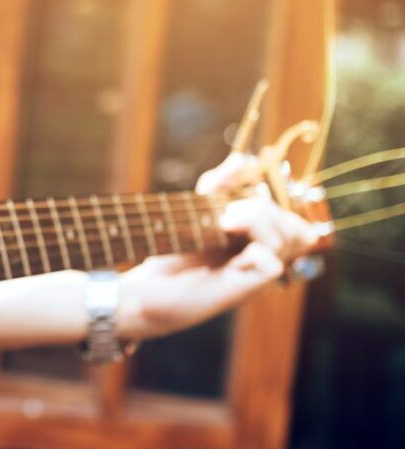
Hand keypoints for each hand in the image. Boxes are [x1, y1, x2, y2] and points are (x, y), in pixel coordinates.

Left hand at [118, 153, 317, 339]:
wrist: (150, 282)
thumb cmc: (176, 248)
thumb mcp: (201, 206)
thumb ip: (222, 183)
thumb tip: (244, 159)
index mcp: (262, 240)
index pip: (293, 215)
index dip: (271, 198)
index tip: (232, 199)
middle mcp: (266, 259)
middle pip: (298, 226)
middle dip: (264, 208)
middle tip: (226, 214)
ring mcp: (259, 275)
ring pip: (292, 238)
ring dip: (258, 218)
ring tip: (224, 223)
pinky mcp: (248, 289)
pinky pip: (271, 261)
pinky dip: (251, 247)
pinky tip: (226, 245)